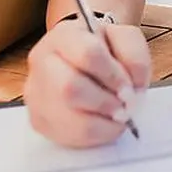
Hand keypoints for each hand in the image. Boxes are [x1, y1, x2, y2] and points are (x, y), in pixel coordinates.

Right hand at [23, 18, 151, 147]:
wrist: (86, 61)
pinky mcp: (39, 118)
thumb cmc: (106, 50)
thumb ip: (135, 55)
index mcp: (64, 35)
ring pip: (68, 116)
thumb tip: (133, 86)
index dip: (114, 76)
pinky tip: (106, 124)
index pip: (88, 54)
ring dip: (102, 121)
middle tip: (124, 106)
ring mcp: (36, 91)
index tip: (130, 87)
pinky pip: (67, 135)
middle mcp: (42, 60)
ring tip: (118, 115)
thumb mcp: (125, 39)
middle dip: (105, 102)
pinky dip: (96, 134)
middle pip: (70, 88)